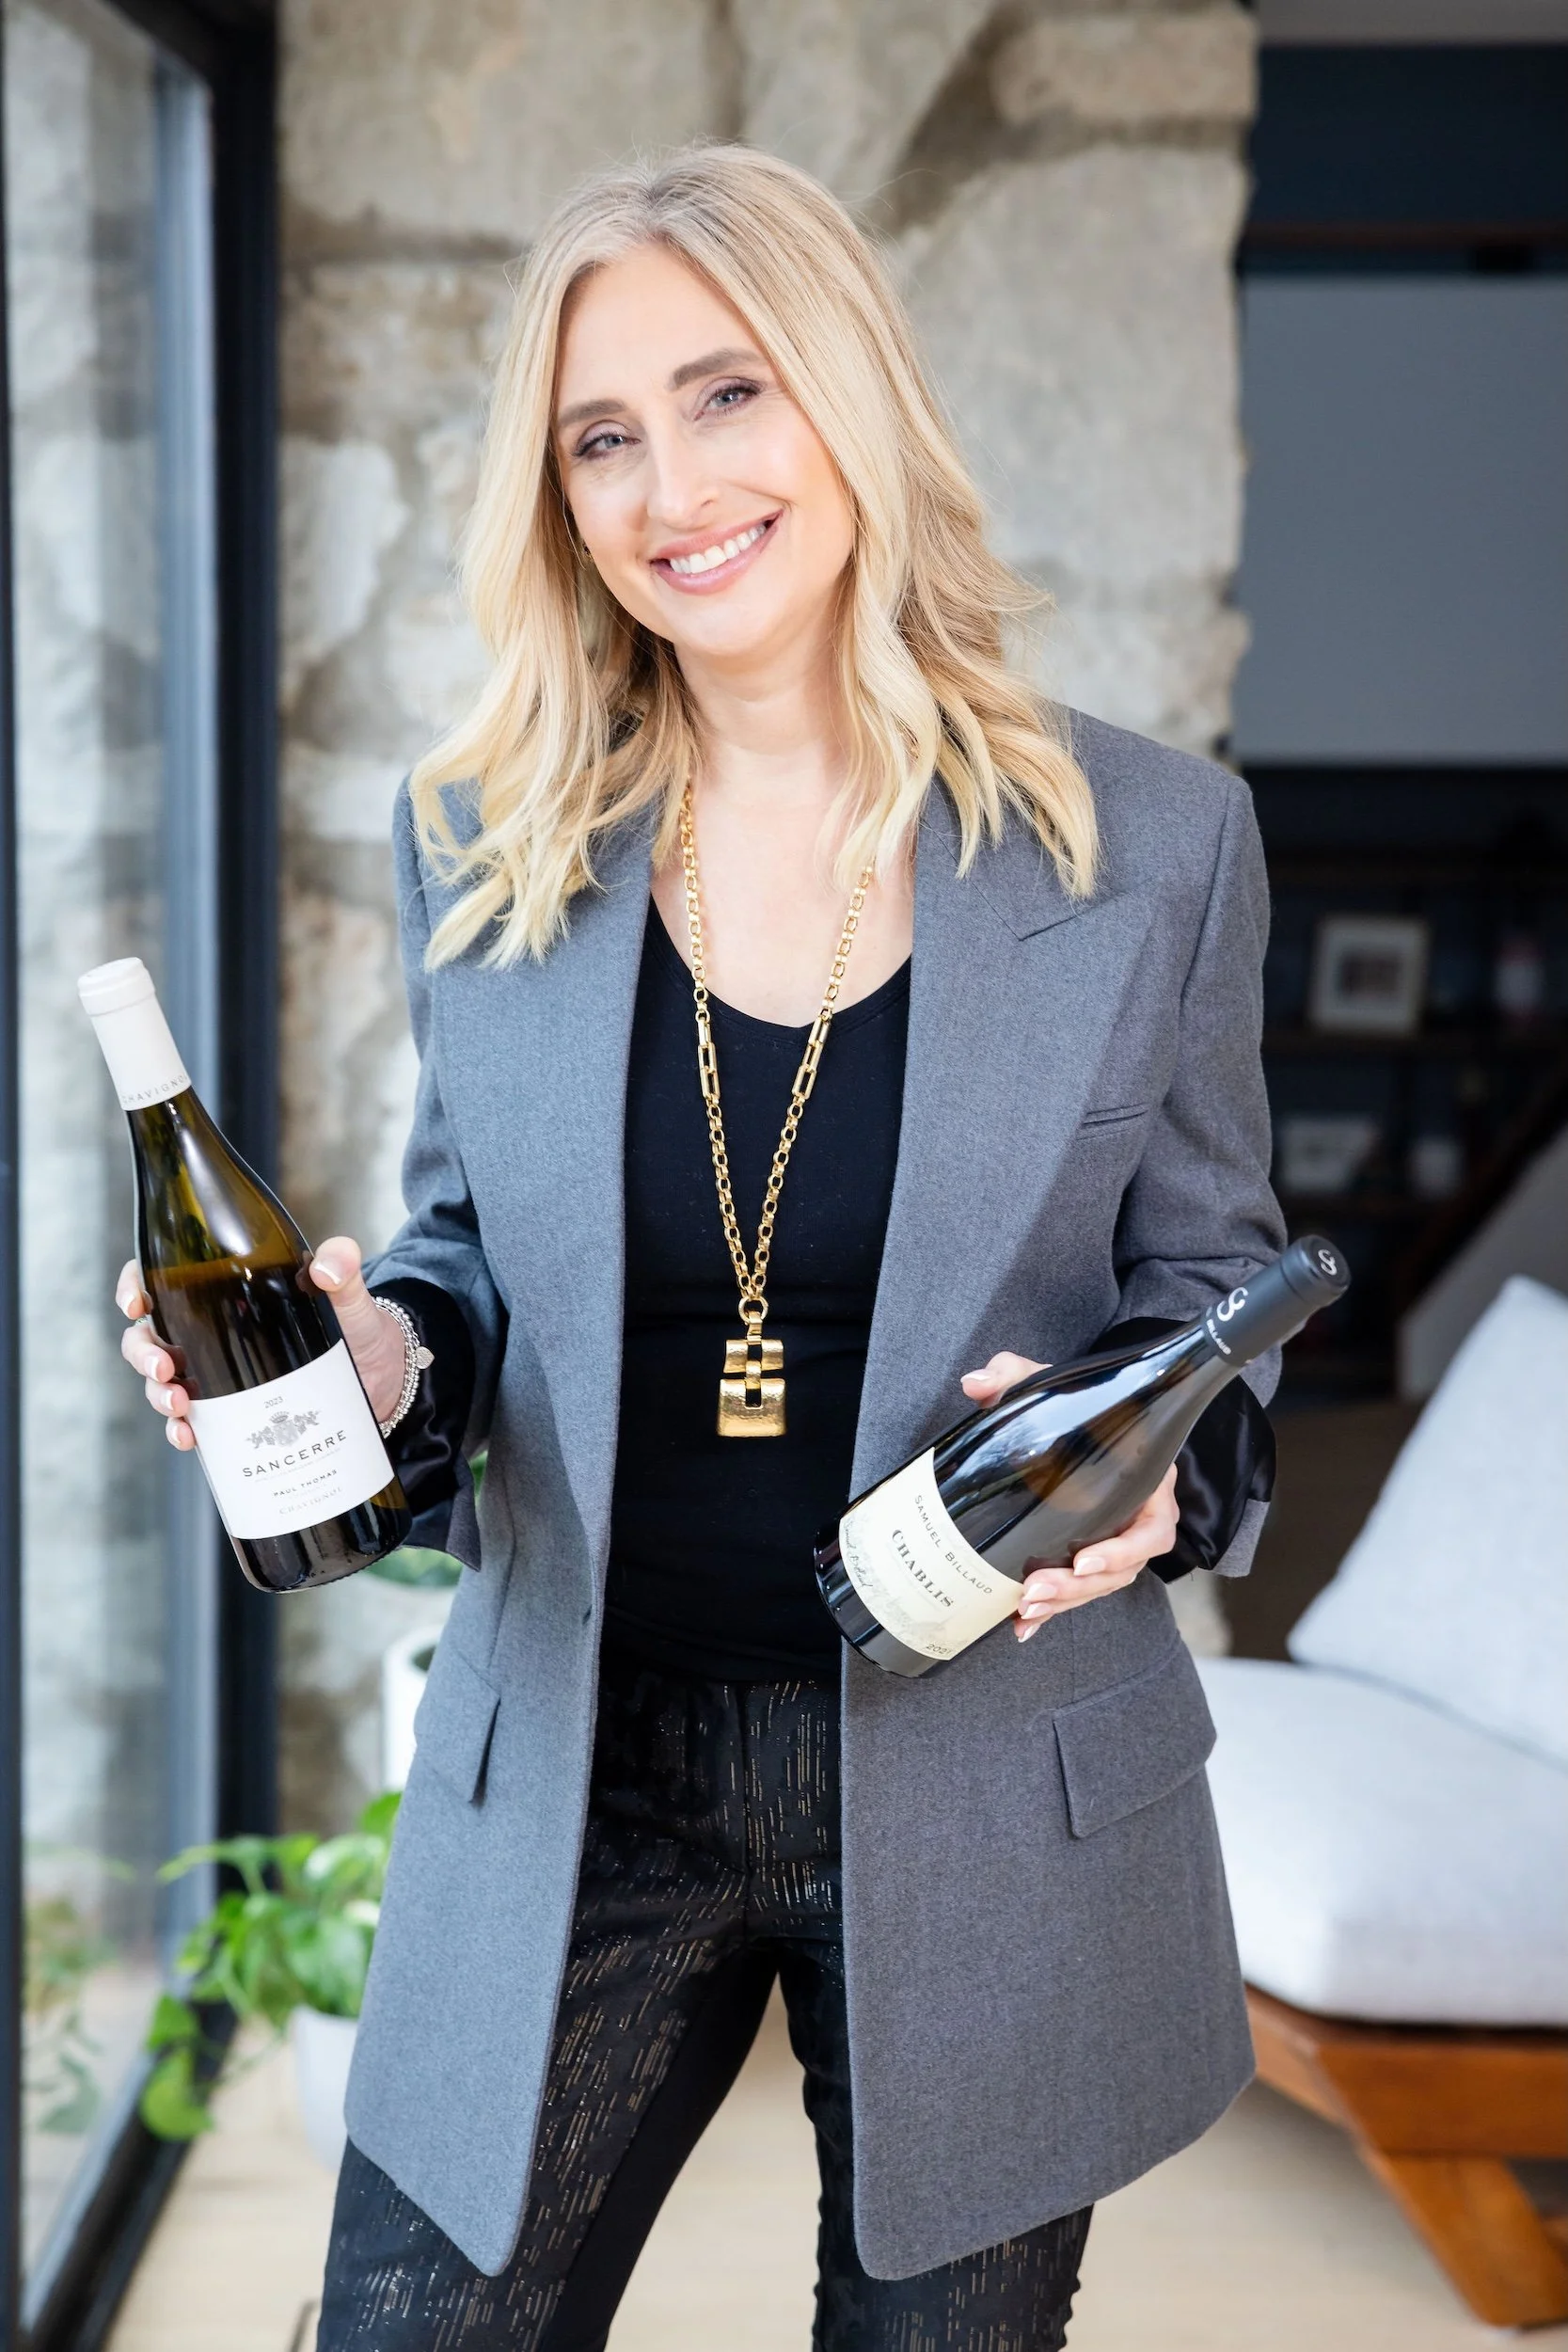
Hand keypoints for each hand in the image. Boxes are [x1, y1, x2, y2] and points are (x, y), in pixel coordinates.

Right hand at [116, 1234, 407, 1448]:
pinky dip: (181, 1431)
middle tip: (165, 1369)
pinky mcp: (233, 1411)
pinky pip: (191, 1422)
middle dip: (143, 1353)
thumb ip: (344, 1268)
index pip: (163, 1279)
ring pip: (162, 1381)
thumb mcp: (351, 1295)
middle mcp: (212, 1331)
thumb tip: (327, 1266)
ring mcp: (218, 1373)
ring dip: (157, 1396)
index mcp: (226, 1290)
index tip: (136, 1302)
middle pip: (150, 1336)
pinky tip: (190, 1438)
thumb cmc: (359, 1327)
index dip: (136, 1285)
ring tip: (180, 1408)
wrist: (384, 1378)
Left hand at [959, 1351, 1180, 1642]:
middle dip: (1079, 1588)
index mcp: (1146, 1478)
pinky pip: (1078, 1588)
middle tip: (1034, 1592)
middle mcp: (1137, 1514)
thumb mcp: (1048, 1381)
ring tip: (1025, 1610)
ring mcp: (1115, 1537)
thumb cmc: (1075, 1402)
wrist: (1078, 1416)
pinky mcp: (1088, 1550)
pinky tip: (1020, 1626)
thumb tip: (975, 1383)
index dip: (1124, 1550)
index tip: (1083, 1558)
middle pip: (1123, 1568)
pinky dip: (1052, 1610)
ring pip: (1100, 1585)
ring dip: (1065, 1602)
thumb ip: (1014, 1374)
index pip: (1152, 1526)